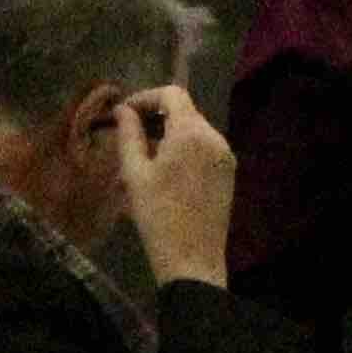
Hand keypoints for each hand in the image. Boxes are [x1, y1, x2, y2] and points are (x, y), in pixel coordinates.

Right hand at [112, 88, 238, 288]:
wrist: (192, 258)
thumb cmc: (157, 215)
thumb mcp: (135, 174)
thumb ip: (129, 135)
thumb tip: (123, 110)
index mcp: (192, 133)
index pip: (172, 94)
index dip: (145, 97)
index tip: (124, 114)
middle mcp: (215, 137)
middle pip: (185, 110)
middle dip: (155, 116)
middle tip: (128, 135)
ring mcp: (226, 155)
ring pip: (194, 130)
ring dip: (168, 133)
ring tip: (142, 155)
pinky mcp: (228, 172)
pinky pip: (204, 148)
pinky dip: (184, 148)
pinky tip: (165, 170)